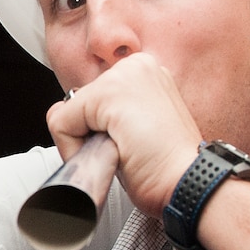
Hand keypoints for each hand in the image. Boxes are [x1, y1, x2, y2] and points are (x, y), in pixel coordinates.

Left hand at [47, 53, 202, 215]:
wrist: (189, 183)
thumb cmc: (169, 168)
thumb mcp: (132, 132)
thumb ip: (103, 117)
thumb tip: (60, 113)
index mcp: (145, 73)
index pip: (92, 100)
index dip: (98, 132)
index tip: (129, 144)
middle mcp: (136, 66)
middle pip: (78, 104)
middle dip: (90, 136)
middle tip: (127, 151)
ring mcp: (123, 75)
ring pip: (67, 114)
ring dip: (85, 144)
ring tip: (123, 153)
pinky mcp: (109, 93)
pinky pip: (61, 124)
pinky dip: (73, 149)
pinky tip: (111, 154)